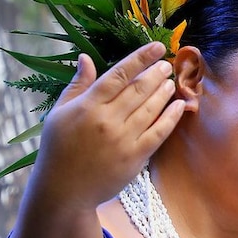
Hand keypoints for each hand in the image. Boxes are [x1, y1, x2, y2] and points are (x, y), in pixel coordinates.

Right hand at [30, 42, 184, 209]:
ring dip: (164, 92)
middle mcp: (107, 120)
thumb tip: (86, 58)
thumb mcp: (59, 113)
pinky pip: (158, 133)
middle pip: (138, 89)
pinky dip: (171, 118)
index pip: (118, 74)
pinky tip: (179, 106)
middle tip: (167, 64)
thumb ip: (77, 85)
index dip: (140, 58)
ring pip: (150, 109)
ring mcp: (123, 139)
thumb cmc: (58, 149)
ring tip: (171, 81)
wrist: (63, 190)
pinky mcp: (135, 157)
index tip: (156, 47)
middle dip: (156, 73)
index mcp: (87, 106)